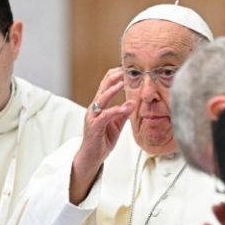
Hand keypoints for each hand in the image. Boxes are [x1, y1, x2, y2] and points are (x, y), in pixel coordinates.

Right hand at [70, 67, 135, 203]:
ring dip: (112, 90)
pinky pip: (104, 116)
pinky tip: (124, 107)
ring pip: (101, 99)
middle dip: (113, 77)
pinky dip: (114, 111)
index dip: (115, 76)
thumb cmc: (102, 139)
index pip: (106, 85)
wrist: (92, 156)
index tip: (126, 68)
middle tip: (124, 69)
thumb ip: (123, 113)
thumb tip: (133, 102)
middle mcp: (94, 108)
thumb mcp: (116, 124)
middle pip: (102, 87)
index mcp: (100, 106)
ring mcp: (93, 117)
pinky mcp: (94, 127)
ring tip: (123, 83)